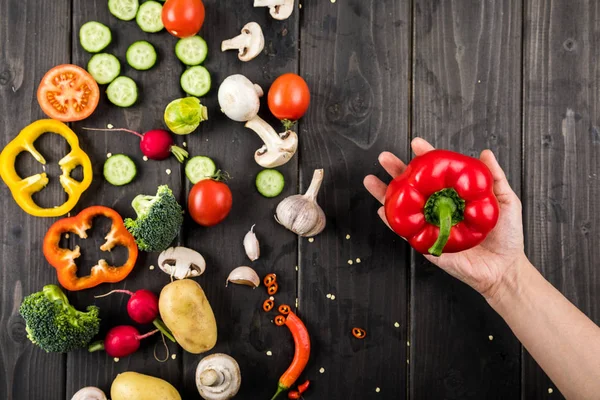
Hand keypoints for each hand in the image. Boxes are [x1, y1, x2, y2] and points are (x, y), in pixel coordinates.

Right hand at [363, 138, 526, 299]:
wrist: (504, 267)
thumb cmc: (507, 236)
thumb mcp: (506, 200)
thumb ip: (494, 177)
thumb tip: (485, 153)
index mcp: (454, 196)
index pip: (436, 172)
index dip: (425, 156)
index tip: (416, 144)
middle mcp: (439, 208)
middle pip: (413, 186)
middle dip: (396, 171)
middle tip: (384, 157)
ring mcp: (430, 225)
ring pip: (403, 207)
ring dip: (385, 193)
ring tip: (371, 180)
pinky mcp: (426, 244)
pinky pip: (406, 231)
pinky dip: (392, 221)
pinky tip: (382, 209)